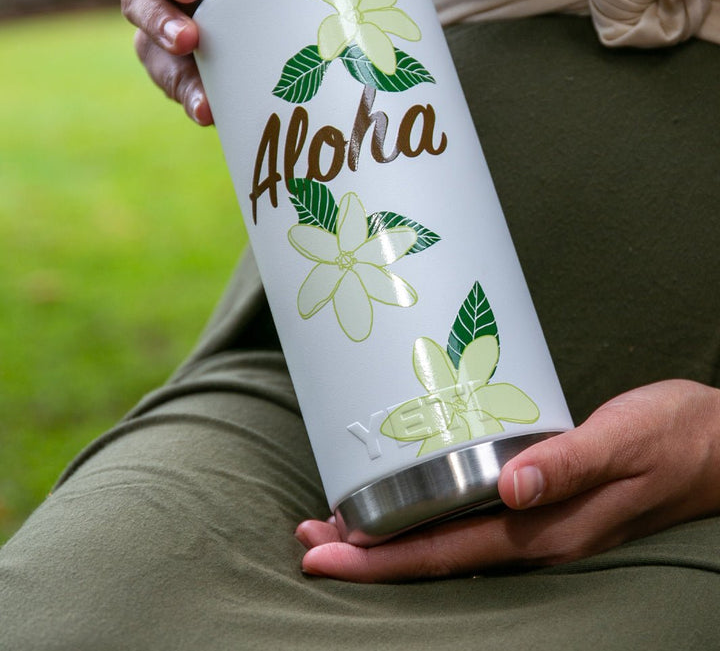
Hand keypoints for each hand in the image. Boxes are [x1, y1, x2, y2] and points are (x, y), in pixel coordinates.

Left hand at [295, 380, 719, 581]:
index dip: (383, 558)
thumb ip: (568, 463)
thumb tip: (511, 489)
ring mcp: (537, 523)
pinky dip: (428, 516)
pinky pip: (472, 519)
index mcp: (547, 529)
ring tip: (337, 523)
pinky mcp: (542, 501)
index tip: (327, 552)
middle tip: (308, 538)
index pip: (448, 552)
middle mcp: (534, 536)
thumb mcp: (623, 441)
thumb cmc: (672, 439)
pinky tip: (409, 499)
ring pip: (449, 541)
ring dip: (391, 537)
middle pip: (436, 555)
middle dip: (369, 554)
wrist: (715, 446)